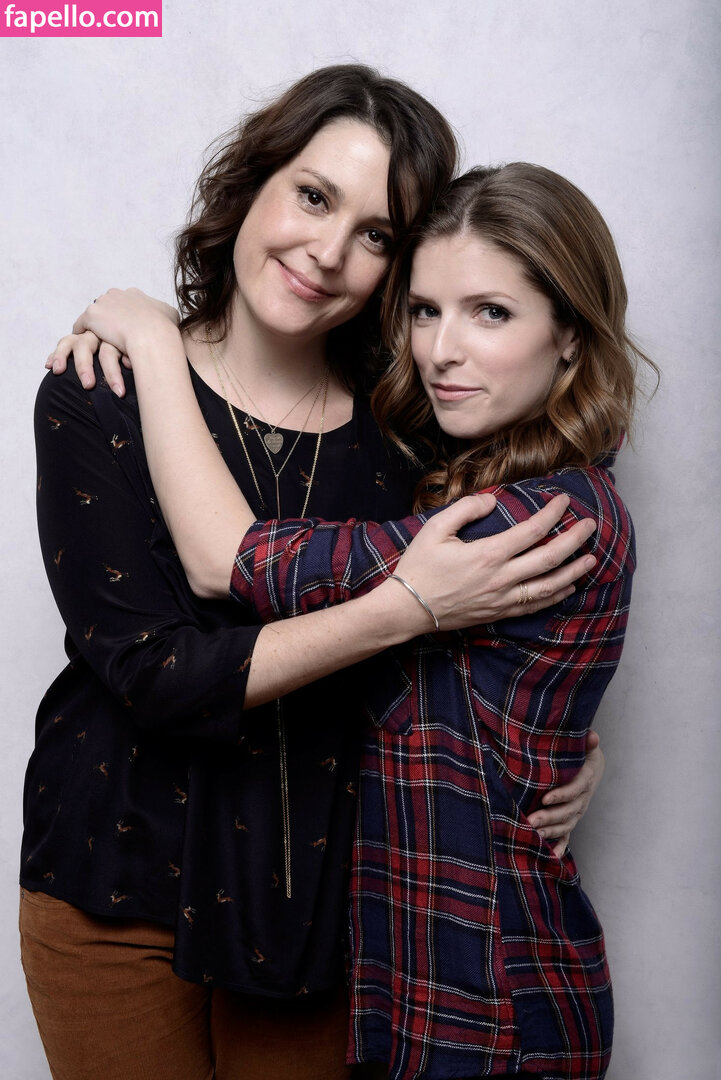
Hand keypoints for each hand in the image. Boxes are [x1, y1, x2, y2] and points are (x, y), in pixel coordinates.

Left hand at [46, 290, 179, 395]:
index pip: (123, 303)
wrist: (152, 335)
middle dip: (108, 320)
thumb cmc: (164, 329)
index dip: (123, 317)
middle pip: (107, 306)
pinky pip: (81, 325)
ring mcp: (102, 303)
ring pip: (94, 316)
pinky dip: (81, 333)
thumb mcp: (171, 315)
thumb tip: (167, 316)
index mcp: (134, 294)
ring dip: (95, 327)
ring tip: (93, 341)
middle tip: (109, 336)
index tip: (124, 329)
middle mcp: (117, 294)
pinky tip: (82, 343)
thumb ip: (165, 313)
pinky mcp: (91, 316)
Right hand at [390, 492, 596, 631]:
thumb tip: (493, 502)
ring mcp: (502, 599)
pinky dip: (556, 596)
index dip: (552, 513)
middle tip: (591, 525)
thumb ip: (465, 509)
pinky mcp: (498, 613)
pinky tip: (568, 587)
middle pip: (549, 558)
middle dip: (574, 540)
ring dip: (574, 571)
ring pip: (549, 586)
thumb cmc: (419, 566)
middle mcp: (501, 578)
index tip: (564, 500)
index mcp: (488, 554)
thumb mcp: (435, 529)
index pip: (532, 531)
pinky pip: (535, 606)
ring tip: (591, 558)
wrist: (407, 608)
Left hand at [527, 731, 604, 855]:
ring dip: (551, 830)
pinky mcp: (572, 817)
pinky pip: (567, 834)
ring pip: (566, 824)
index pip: (575, 789)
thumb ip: (587, 741)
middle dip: (550, 817)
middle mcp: (583, 798)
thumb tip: (593, 735)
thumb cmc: (583, 752)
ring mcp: (578, 810)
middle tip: (531, 820)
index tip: (545, 798)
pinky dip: (560, 846)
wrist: (592, 764)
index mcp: (587, 779)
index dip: (562, 795)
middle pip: (568, 811)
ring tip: (533, 833)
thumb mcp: (585, 744)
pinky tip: (550, 857)